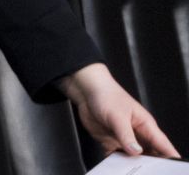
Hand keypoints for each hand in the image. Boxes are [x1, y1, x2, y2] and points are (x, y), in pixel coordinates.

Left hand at [60, 63, 179, 158]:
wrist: (86, 92)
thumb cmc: (107, 96)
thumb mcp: (118, 117)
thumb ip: (126, 135)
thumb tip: (136, 151)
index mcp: (145, 124)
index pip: (162, 143)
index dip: (169, 154)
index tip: (174, 164)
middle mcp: (136, 132)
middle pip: (149, 152)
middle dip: (151, 163)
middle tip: (149, 170)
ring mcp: (123, 137)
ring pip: (132, 156)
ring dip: (132, 164)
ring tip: (132, 171)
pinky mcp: (109, 140)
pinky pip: (115, 156)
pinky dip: (115, 162)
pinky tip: (115, 167)